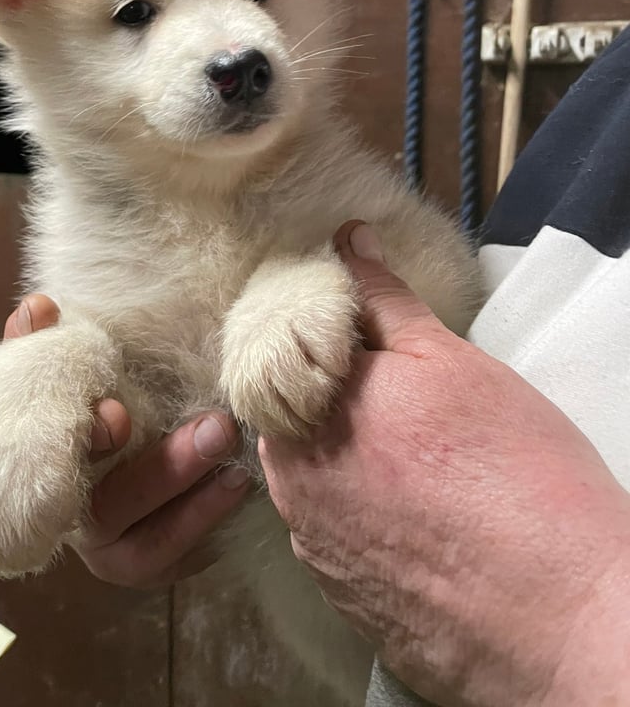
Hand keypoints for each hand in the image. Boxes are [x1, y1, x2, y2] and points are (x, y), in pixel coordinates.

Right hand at [4, 296, 249, 587]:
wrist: (120, 451)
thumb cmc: (95, 402)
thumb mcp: (73, 371)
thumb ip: (43, 340)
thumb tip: (38, 307)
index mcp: (47, 469)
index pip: (52, 463)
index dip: (84, 439)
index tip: (119, 414)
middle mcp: (72, 518)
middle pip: (111, 509)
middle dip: (165, 471)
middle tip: (218, 428)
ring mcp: (111, 551)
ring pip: (149, 546)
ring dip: (196, 508)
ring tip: (240, 469)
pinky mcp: (150, 565)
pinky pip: (180, 559)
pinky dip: (210, 527)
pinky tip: (241, 488)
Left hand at [260, 222, 629, 706]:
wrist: (560, 613)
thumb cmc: (517, 472)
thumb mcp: (452, 362)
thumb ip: (385, 299)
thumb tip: (348, 238)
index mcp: (311, 403)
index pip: (293, 342)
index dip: (330, 333)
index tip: (367, 337)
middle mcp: (291, 473)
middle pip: (292, 409)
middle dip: (332, 391)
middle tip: (402, 400)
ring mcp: (307, 538)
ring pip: (306, 467)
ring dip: (341, 449)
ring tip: (415, 458)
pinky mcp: (332, 588)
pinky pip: (326, 526)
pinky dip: (354, 507)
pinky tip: (410, 511)